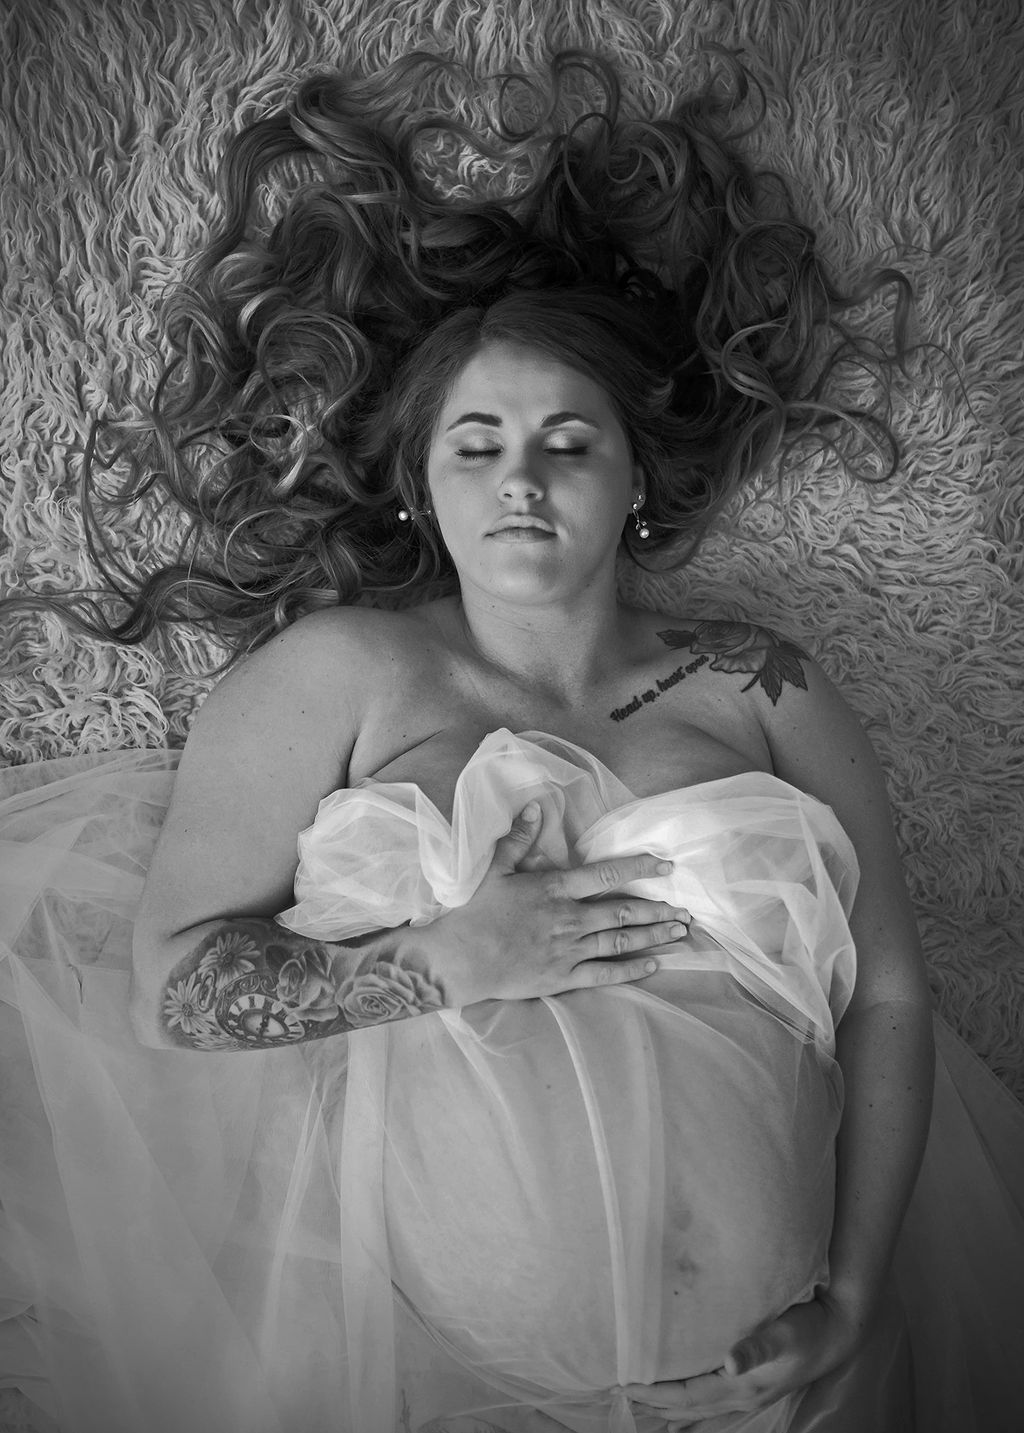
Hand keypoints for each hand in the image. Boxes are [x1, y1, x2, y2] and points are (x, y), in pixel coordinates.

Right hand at [417, 800, 689, 1006]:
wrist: (460, 960)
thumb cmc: (476, 913)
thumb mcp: (496, 869)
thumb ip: (520, 838)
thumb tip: (536, 806)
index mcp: (555, 889)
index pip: (607, 874)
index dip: (640, 867)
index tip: (667, 865)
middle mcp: (569, 918)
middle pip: (623, 912)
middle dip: (657, 910)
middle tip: (685, 910)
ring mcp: (569, 950)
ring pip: (621, 941)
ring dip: (653, 935)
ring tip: (678, 932)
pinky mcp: (564, 977)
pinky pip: (605, 973)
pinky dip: (632, 969)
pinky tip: (654, 964)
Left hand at [622, 1294, 862, 1429]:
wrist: (838, 1333)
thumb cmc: (808, 1329)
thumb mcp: (784, 1335)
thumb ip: (756, 1348)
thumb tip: (729, 1362)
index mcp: (741, 1387)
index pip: (687, 1395)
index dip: (654, 1392)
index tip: (624, 1385)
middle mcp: (741, 1398)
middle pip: (687, 1407)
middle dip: (654, 1402)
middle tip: (619, 1393)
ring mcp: (748, 1396)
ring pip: (699, 1409)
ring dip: (670, 1408)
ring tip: (643, 1406)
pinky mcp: (752, 1386)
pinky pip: (712, 1403)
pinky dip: (691, 1407)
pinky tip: (682, 1410)